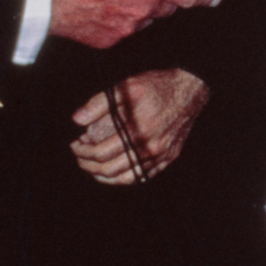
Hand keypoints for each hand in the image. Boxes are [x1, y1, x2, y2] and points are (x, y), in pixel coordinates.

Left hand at [71, 68, 209, 184]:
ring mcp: (161, 155)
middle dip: (88, 165)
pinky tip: (115, 171)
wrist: (190, 89)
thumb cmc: (157, 87)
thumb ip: (99, 103)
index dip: (83, 151)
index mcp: (136, 131)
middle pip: (110, 169)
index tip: (75, 144)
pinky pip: (143, 176)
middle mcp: (149, 147)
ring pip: (126, 178)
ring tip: (93, 167)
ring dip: (104, 175)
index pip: (101, 153)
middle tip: (80, 155)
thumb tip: (77, 119)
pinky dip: (125, 177)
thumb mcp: (125, 87)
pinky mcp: (169, 157)